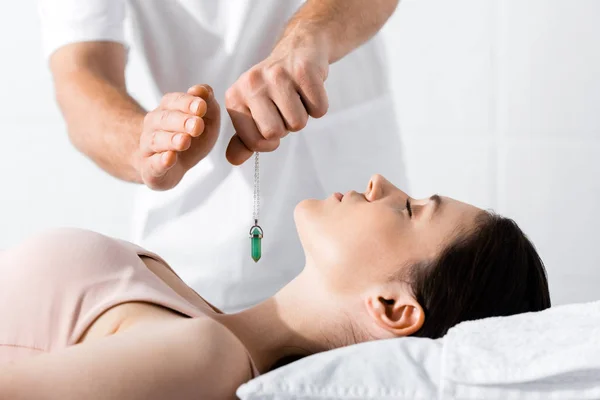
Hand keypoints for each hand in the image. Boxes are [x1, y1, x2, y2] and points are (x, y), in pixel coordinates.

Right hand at [137, 84, 220, 189]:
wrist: (169, 167)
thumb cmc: (191, 138)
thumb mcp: (207, 121)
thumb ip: (209, 105)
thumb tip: (204, 90)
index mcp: (168, 109)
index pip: (174, 100)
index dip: (187, 103)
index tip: (201, 106)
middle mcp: (154, 125)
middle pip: (165, 119)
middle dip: (182, 121)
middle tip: (197, 125)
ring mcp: (148, 147)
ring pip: (157, 140)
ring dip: (171, 140)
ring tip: (185, 141)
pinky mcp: (149, 169)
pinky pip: (153, 164)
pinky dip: (160, 161)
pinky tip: (169, 158)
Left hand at [225, 36, 329, 164]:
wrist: (299, 49)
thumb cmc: (275, 88)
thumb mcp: (254, 111)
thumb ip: (244, 138)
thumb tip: (233, 160)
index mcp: (235, 97)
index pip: (255, 142)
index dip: (270, 141)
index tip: (272, 122)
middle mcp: (251, 84)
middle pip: (276, 133)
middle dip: (287, 127)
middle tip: (286, 107)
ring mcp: (277, 75)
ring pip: (298, 123)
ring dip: (304, 115)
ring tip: (297, 96)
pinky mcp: (303, 70)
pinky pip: (318, 109)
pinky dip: (318, 105)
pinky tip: (309, 89)